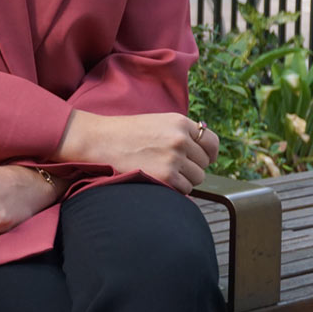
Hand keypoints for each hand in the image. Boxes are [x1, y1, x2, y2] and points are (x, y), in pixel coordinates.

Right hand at [54, 111, 218, 194]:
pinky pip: (185, 189)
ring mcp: (174, 158)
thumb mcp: (159, 122)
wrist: (101, 140)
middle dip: (192, 167)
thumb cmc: (128, 133)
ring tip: (163, 171)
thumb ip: (182, 133)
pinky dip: (175, 188)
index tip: (204, 159)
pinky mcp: (166, 176)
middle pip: (204, 163)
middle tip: (172, 165)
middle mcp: (180, 139)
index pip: (211, 141)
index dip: (209, 153)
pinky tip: (159, 178)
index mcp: (180, 122)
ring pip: (197, 178)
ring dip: (184, 179)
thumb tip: (206, 152)